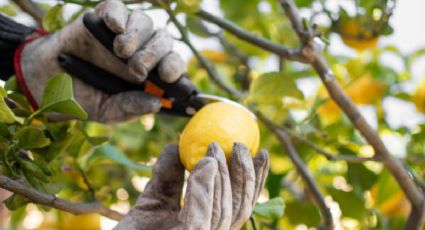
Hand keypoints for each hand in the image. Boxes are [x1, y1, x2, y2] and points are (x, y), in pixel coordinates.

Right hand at [19, 0, 185, 122]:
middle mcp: (143, 50)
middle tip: (139, 68)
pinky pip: (117, 10)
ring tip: (121, 51)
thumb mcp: (107, 110)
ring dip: (137, 37)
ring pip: (145, 23)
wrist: (49, 81)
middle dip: (154, 55)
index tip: (169, 77)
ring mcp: (125, 32)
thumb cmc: (86, 96)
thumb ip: (129, 108)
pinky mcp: (105, 17)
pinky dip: (118, 16)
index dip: (175, 69)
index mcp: (152, 75)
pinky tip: (114, 26)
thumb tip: (156, 104)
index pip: (174, 67)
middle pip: (163, 42)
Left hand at [114, 142, 268, 229]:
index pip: (239, 205)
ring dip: (223, 174)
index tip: (259, 151)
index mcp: (208, 228)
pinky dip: (204, 188)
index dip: (253, 179)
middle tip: (240, 144)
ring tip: (214, 146)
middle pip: (238, 207)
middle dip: (244, 174)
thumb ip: (169, 175)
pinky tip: (205, 164)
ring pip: (223, 209)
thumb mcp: (154, 199)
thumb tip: (178, 143)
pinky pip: (200, 215)